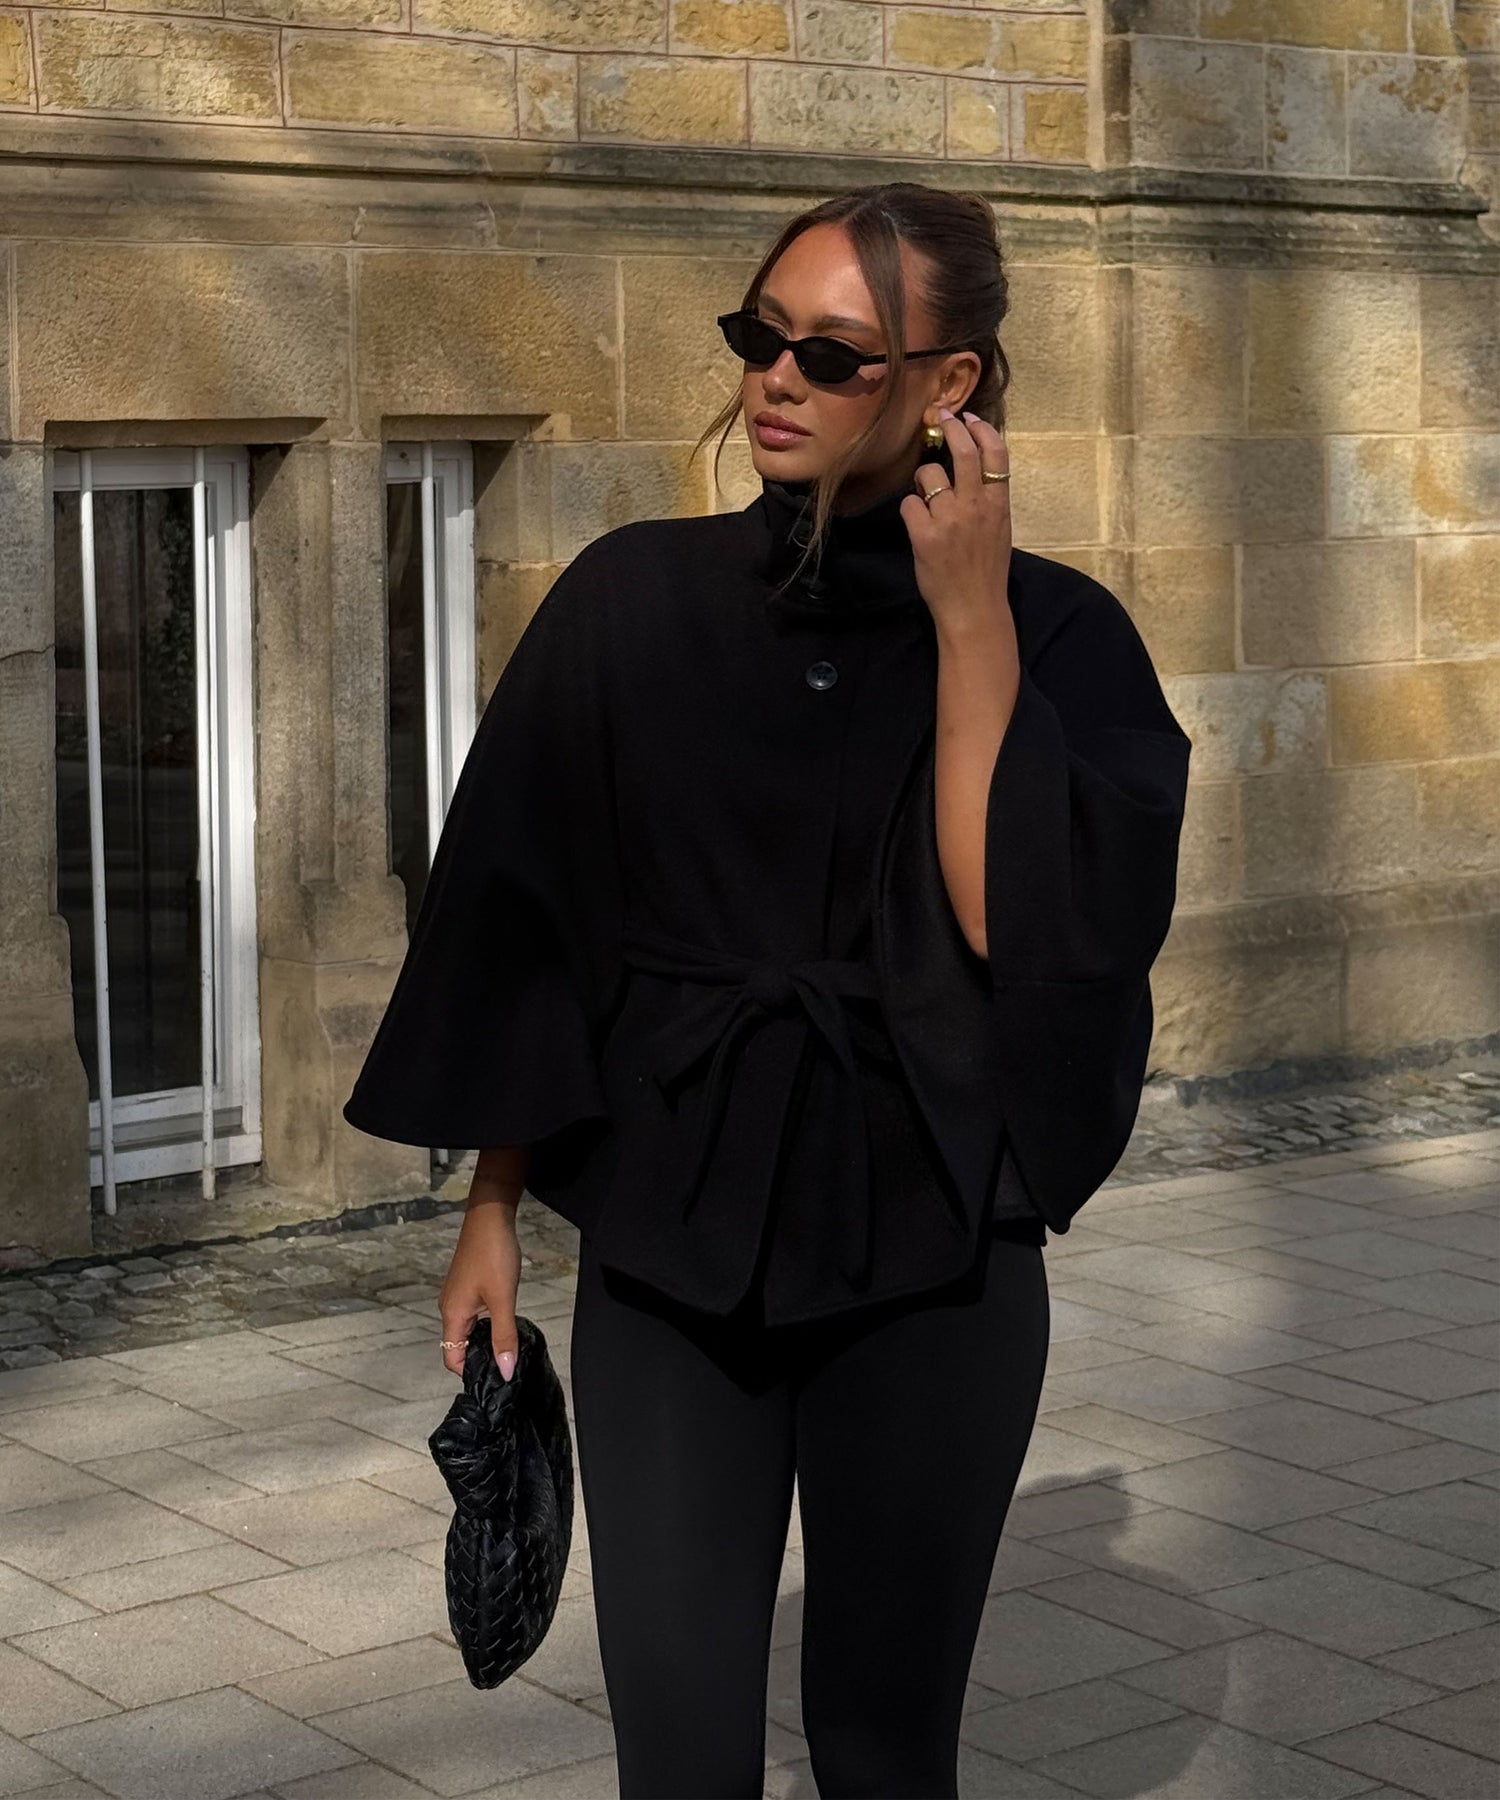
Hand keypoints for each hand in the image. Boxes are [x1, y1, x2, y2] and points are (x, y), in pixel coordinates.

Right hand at [438, 1199, 521, 1381]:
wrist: (490, 1216)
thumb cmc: (494, 1255)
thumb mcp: (503, 1299)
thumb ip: (504, 1336)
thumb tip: (504, 1371)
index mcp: (452, 1314)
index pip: (452, 1359)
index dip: (471, 1373)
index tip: (496, 1378)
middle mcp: (449, 1307)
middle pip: (458, 1346)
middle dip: (480, 1359)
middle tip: (507, 1365)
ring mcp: (457, 1296)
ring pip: (467, 1330)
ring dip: (484, 1341)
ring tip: (509, 1347)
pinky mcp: (467, 1286)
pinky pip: (472, 1315)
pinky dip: (486, 1325)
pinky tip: (504, 1322)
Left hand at [899, 410, 1012, 629]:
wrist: (974, 608)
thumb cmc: (986, 571)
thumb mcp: (999, 529)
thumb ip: (988, 499)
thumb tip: (972, 471)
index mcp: (998, 503)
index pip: (996, 452)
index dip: (981, 428)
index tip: (969, 417)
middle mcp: (975, 505)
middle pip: (962, 449)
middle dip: (949, 426)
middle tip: (940, 418)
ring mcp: (949, 518)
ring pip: (928, 474)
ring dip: (923, 480)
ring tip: (926, 496)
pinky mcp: (924, 534)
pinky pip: (909, 503)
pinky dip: (910, 509)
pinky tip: (917, 524)